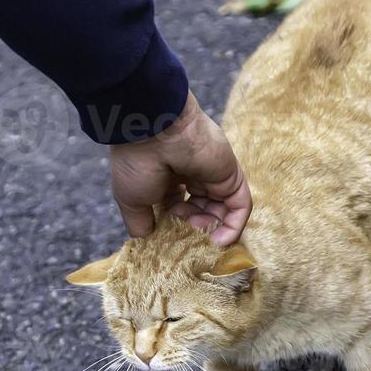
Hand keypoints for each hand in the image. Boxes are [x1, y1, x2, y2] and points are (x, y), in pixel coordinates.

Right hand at [109, 93, 251, 245]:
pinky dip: (234, 226)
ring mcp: (213, 173)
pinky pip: (240, 205)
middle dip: (195, 228)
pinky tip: (220, 240)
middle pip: (202, 210)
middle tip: (187, 236)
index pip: (178, 208)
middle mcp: (191, 174)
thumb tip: (146, 241)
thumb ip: (140, 223)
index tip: (168, 237)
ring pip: (222, 210)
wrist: (153, 130)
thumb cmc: (137, 163)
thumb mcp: (131, 200)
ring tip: (201, 236)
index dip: (174, 226)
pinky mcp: (231, 174)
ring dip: (213, 229)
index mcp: (166, 176)